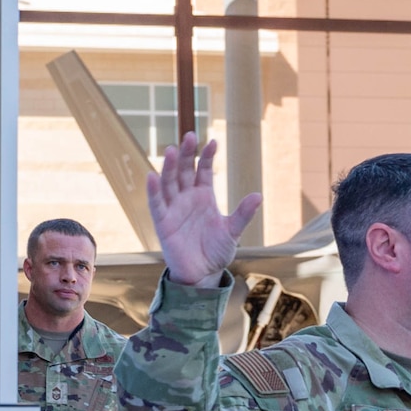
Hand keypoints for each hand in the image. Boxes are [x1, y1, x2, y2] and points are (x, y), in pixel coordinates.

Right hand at [148, 133, 261, 288]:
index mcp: (204, 196)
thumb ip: (243, 214)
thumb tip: (258, 195)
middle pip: (185, 170)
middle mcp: (187, 198)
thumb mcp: (232, 231)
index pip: (203, 170)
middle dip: (187, 154)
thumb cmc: (216, 251)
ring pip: (169, 182)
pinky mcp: (162, 222)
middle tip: (190, 136)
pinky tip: (152, 176)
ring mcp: (174, 208)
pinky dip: (153, 191)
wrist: (203, 274)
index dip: (207, 156)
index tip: (213, 142)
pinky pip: (156, 204)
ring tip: (173, 150)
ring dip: (170, 167)